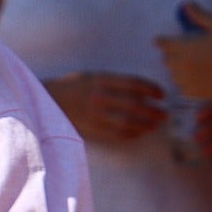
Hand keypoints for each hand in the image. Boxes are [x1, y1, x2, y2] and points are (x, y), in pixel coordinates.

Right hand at [44, 72, 166, 143]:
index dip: (151, 89)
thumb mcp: (92, 76)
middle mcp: (99, 97)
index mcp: (100, 80)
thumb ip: (113, 82)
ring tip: (155, 125)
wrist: (48, 100)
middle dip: (153, 110)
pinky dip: (131, 134)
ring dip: (146, 124)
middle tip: (164, 113)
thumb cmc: (73, 87)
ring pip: (128, 122)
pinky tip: (139, 133)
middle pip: (134, 105)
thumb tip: (140, 91)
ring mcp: (95, 114)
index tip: (161, 95)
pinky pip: (116, 134)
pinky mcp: (91, 128)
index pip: (133, 84)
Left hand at [155, 1, 211, 99]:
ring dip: (177, 69)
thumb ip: (200, 16)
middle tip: (180, 52)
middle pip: (167, 60)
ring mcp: (188, 80)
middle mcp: (182, 65)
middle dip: (171, 54)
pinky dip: (185, 83)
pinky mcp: (195, 92)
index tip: (158, 40)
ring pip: (173, 74)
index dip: (161, 41)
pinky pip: (182, 88)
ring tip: (188, 65)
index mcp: (185, 48)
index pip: (164, 44)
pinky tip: (194, 78)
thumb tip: (186, 4)